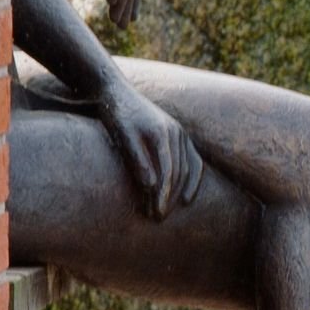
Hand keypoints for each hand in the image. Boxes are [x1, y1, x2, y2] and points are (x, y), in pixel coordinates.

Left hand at [97, 79, 203, 220]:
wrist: (118, 92)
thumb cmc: (117, 114)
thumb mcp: (122, 136)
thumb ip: (137, 159)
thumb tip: (151, 186)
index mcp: (162, 134)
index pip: (168, 172)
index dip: (163, 195)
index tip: (155, 213)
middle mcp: (176, 133)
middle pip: (178, 173)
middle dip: (169, 197)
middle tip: (157, 217)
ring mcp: (180, 133)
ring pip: (187, 169)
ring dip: (178, 192)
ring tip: (166, 210)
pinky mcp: (179, 135)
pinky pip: (193, 160)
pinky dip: (193, 179)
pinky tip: (188, 197)